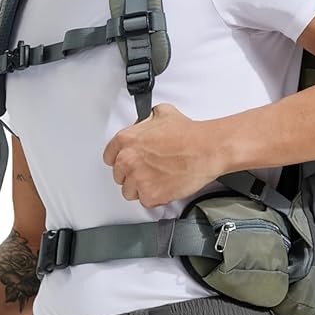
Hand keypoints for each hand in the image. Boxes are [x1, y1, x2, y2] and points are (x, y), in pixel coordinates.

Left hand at [102, 103, 224, 207]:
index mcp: (126, 140)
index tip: (128, 162)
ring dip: (140, 188)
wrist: (205, 150)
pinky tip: (164, 187)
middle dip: (131, 174)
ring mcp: (138, 180)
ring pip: (129, 192)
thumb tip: (145, 123)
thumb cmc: (188, 135)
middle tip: (147, 171)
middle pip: (119, 176)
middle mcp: (128, 160)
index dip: (120, 159)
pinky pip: (146, 202)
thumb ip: (146, 121)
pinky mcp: (150, 196)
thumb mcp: (162, 113)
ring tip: (156, 180)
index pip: (109, 156)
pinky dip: (155, 198)